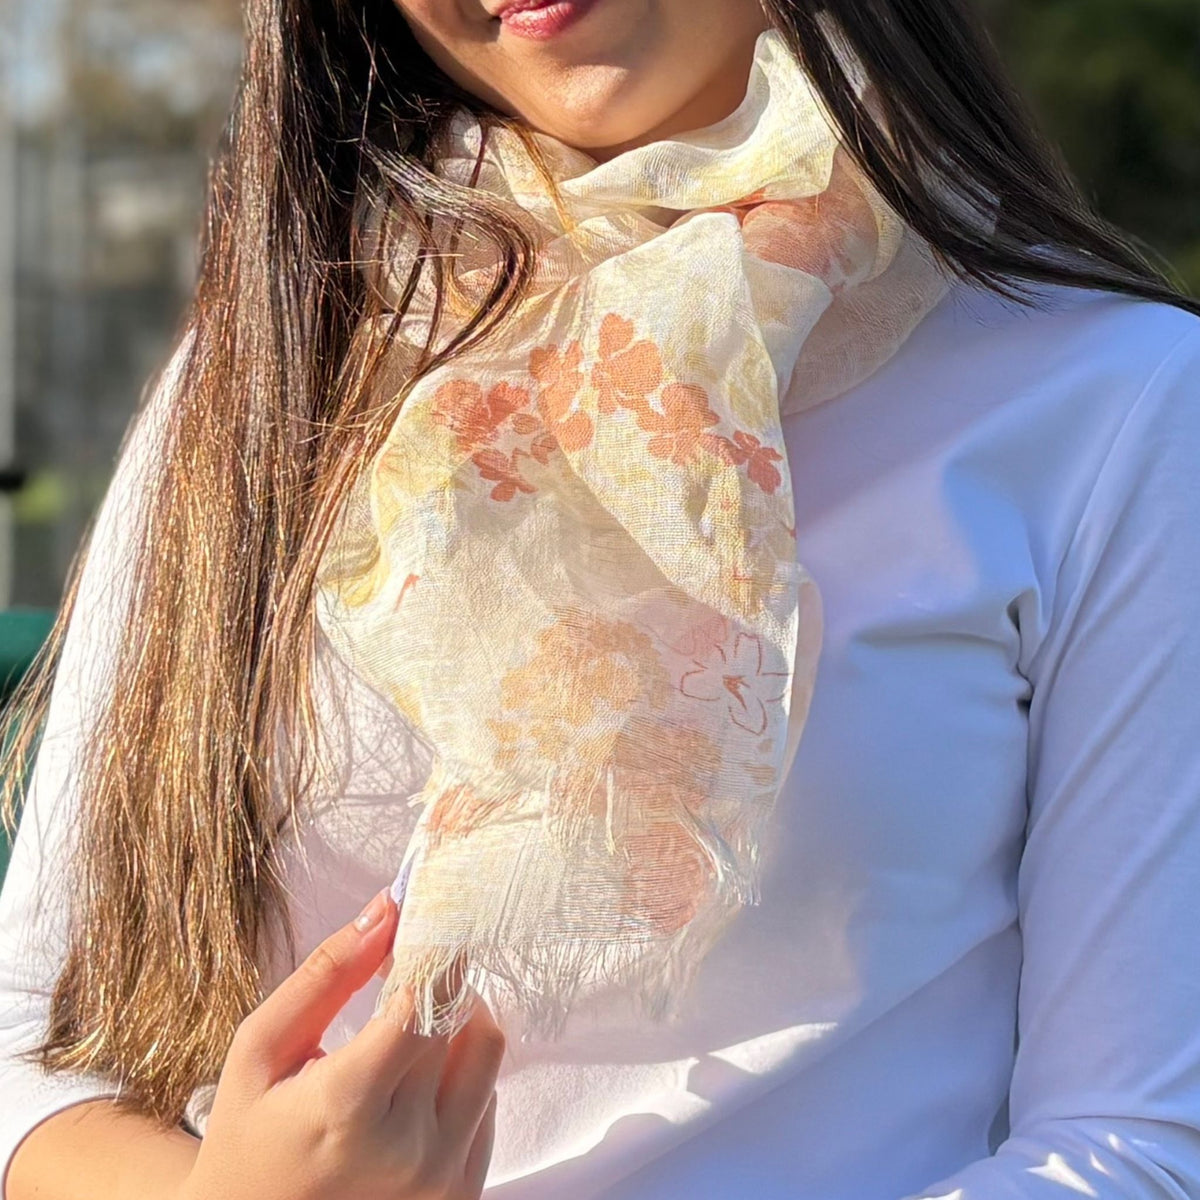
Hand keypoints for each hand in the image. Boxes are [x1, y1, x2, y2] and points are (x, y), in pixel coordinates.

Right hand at [180, 890, 502, 1199]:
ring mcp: (442, 1178)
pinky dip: (461, 1071)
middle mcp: (408, 1148)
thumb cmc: (248, 1135)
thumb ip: (326, 975)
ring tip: (405, 1027)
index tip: (415, 928)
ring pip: (485, 1051)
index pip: (424, 1002)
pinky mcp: (463, 1192)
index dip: (426, 954)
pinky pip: (491, 1098)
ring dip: (455, 1021)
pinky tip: (414, 1079)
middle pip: (454, 1020)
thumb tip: (388, 909)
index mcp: (348, 1108)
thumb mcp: (261, 1048)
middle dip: (430, 981)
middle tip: (394, 974)